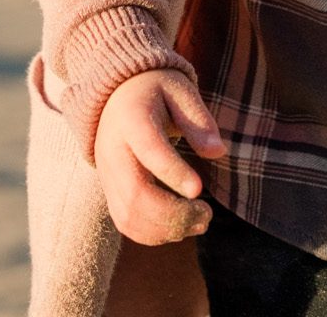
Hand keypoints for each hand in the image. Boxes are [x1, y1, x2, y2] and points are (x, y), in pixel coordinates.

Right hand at [93, 68, 227, 244]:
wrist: (116, 96)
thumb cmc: (156, 91)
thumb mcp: (180, 91)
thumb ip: (198, 120)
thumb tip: (218, 152)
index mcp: (131, 118)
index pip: (149, 149)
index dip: (173, 172)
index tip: (199, 189)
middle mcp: (113, 150)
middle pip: (135, 193)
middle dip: (173, 213)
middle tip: (207, 215)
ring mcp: (108, 175)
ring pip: (129, 215)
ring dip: (166, 229)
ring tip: (199, 222)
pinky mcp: (109, 192)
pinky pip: (125, 223)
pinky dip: (152, 235)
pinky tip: (180, 227)